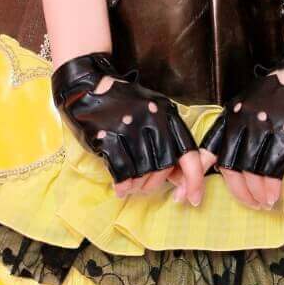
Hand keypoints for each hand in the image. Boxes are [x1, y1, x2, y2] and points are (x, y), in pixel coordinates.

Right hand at [51, 51, 204, 203]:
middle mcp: (151, 118)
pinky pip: (122, 170)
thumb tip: (182, 179)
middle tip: (145, 188)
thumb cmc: (123, 103)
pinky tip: (120, 188)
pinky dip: (123, 184)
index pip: (188, 150)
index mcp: (167, 112)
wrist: (88, 86)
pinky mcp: (108, 136)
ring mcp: (129, 126)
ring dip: (138, 185)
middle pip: (164, 165)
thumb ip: (168, 141)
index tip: (194, 199)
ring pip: (143, 170)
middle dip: (156, 183)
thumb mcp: (152, 112)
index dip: (195, 179)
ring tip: (131, 187)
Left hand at [197, 41, 283, 208]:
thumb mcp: (246, 104)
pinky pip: (274, 165)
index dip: (199, 175)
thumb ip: (233, 130)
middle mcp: (242, 121)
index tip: (189, 196)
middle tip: (249, 204)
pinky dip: (272, 184)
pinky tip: (273, 195)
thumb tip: (219, 161)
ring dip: (257, 192)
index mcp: (230, 115)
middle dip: (239, 190)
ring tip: (263, 204)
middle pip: (232, 165)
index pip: (210, 149)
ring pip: (253, 169)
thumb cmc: (274, 91)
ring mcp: (262, 126)